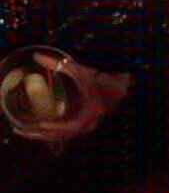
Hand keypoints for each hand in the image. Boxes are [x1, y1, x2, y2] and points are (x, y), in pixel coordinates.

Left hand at [13, 52, 131, 143]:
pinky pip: (65, 131)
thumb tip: (37, 56)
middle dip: (41, 134)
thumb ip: (60, 64)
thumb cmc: (103, 80)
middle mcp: (87, 124)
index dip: (55, 127)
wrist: (123, 87)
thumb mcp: (82, 71)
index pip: (70, 127)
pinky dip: (52, 130)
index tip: (41, 124)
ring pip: (62, 135)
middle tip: (21, 129)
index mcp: (89, 114)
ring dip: (44, 134)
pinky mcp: (83, 124)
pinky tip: (41, 125)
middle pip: (61, 136)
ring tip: (25, 129)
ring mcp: (86, 126)